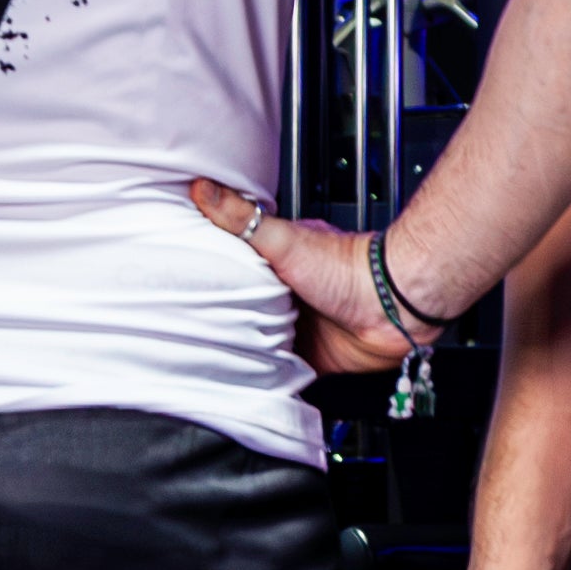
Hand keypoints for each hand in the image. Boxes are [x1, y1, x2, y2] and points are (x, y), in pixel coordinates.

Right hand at [185, 177, 419, 381]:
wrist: (391, 306)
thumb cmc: (347, 269)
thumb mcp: (282, 238)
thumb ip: (242, 218)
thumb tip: (202, 189)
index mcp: (279, 264)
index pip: (235, 272)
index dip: (210, 279)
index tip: (179, 285)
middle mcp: (288, 297)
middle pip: (244, 312)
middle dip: (223, 322)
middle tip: (188, 331)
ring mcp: (301, 330)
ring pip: (260, 345)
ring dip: (243, 352)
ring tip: (207, 359)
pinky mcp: (312, 359)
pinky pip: (282, 374)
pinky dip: (268, 378)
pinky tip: (245, 380)